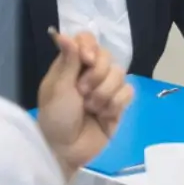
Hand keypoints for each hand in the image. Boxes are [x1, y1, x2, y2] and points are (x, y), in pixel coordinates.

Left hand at [36, 31, 133, 176]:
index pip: (87, 39)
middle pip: (107, 56)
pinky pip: (128, 92)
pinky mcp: (118, 105)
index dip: (90, 47)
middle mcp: (89, 73)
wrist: (66, 150)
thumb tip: (63, 34)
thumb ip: (68, 60)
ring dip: (104, 93)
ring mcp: (105, 89)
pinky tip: (104, 115)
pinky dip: (115, 104)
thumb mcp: (58, 88)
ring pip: (120, 74)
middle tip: (82, 93)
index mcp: (71, 65)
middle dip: (96, 75)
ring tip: (91, 108)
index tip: (86, 60)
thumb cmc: (55, 117)